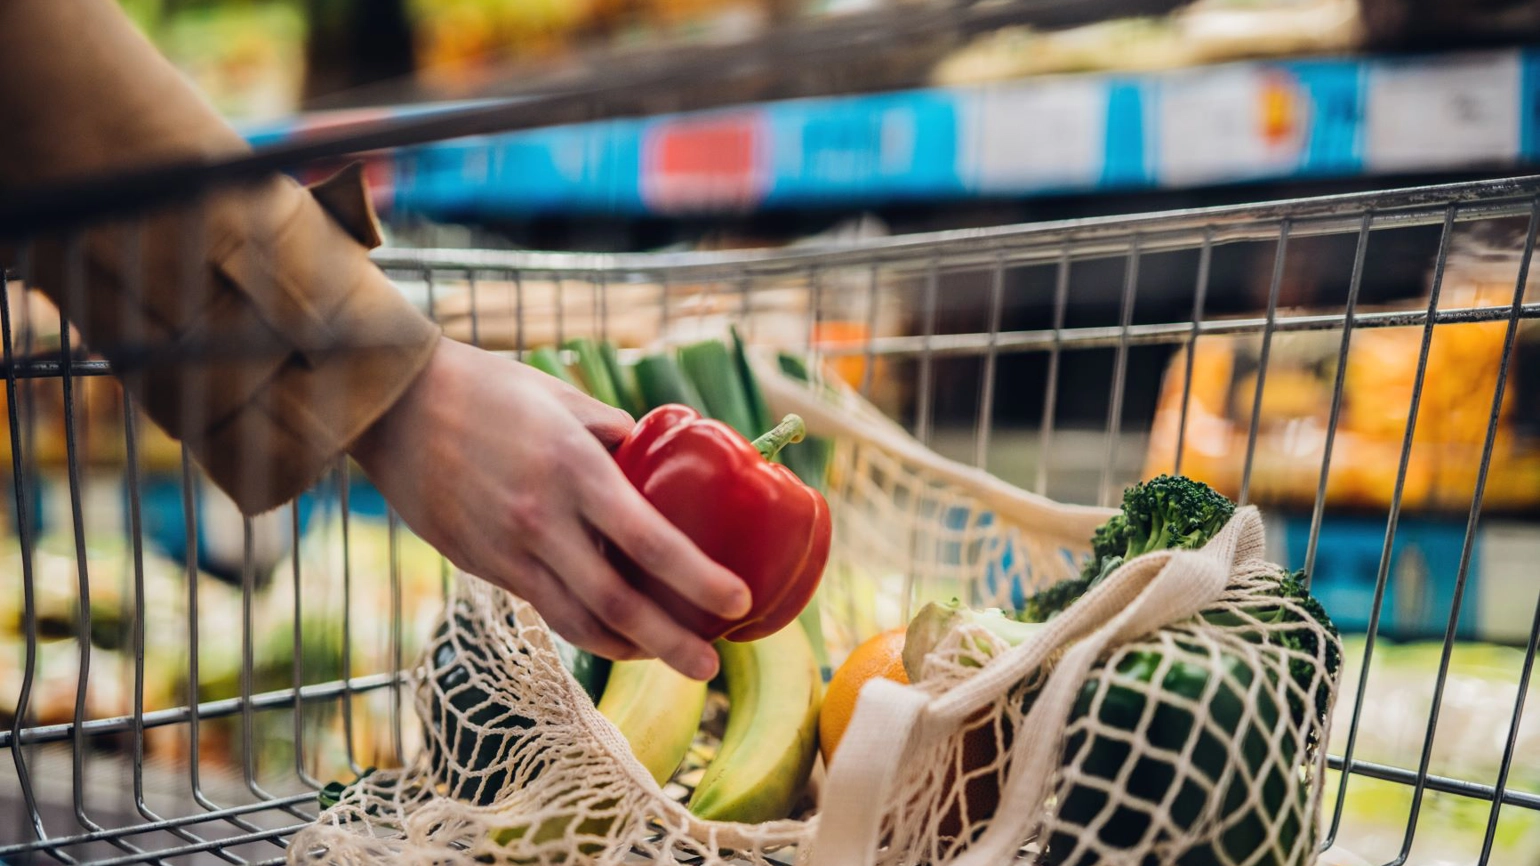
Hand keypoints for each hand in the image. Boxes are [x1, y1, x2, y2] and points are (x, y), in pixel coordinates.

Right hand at [350, 337, 749, 680]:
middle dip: (671, 644)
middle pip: (617, 604)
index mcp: (574, 469)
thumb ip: (614, 434)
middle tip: (710, 668)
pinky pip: (544, 608)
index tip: (737, 600)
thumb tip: (657, 462)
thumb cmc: (488, 388)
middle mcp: (542, 520)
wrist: (394, 405)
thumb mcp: (564, 397)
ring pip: (577, 622)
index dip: (697, 578)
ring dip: (629, 648)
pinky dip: (586, 628)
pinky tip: (614, 633)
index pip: (649, 540)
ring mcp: (508, 550)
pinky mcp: (482, 565)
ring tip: (669, 656)